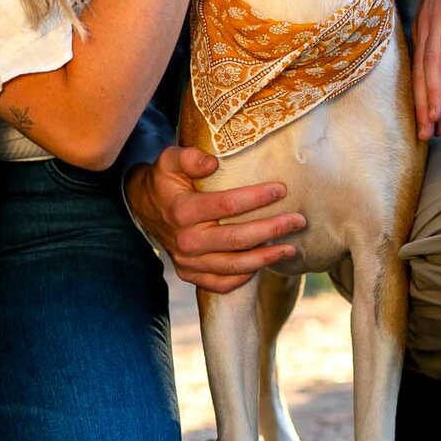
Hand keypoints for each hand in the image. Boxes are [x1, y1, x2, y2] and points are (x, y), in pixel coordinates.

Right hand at [124, 145, 305, 294]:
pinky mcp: (189, 274)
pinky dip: (244, 279)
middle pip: (237, 239)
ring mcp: (188, 262)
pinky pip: (220, 284)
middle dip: (272, 230)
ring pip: (233, 266)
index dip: (256, 198)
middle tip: (298, 221)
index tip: (281, 189)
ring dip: (265, 258)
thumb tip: (213, 163)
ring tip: (291, 248)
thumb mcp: (169, 160)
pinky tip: (263, 266)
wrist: (143, 208)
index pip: (226, 205)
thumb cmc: (165, 180)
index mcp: (182, 210)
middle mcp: (185, 240)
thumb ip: (190, 157)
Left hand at [411, 0, 440, 139]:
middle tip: (424, 136)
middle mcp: (424, 26)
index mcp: (422, 29)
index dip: (421, 101)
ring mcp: (438, 19)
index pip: (419, 72)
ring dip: (433, 95)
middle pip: (420, 74)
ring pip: (432, 65)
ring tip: (435, 121)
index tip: (427, 126)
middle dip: (422, 107)